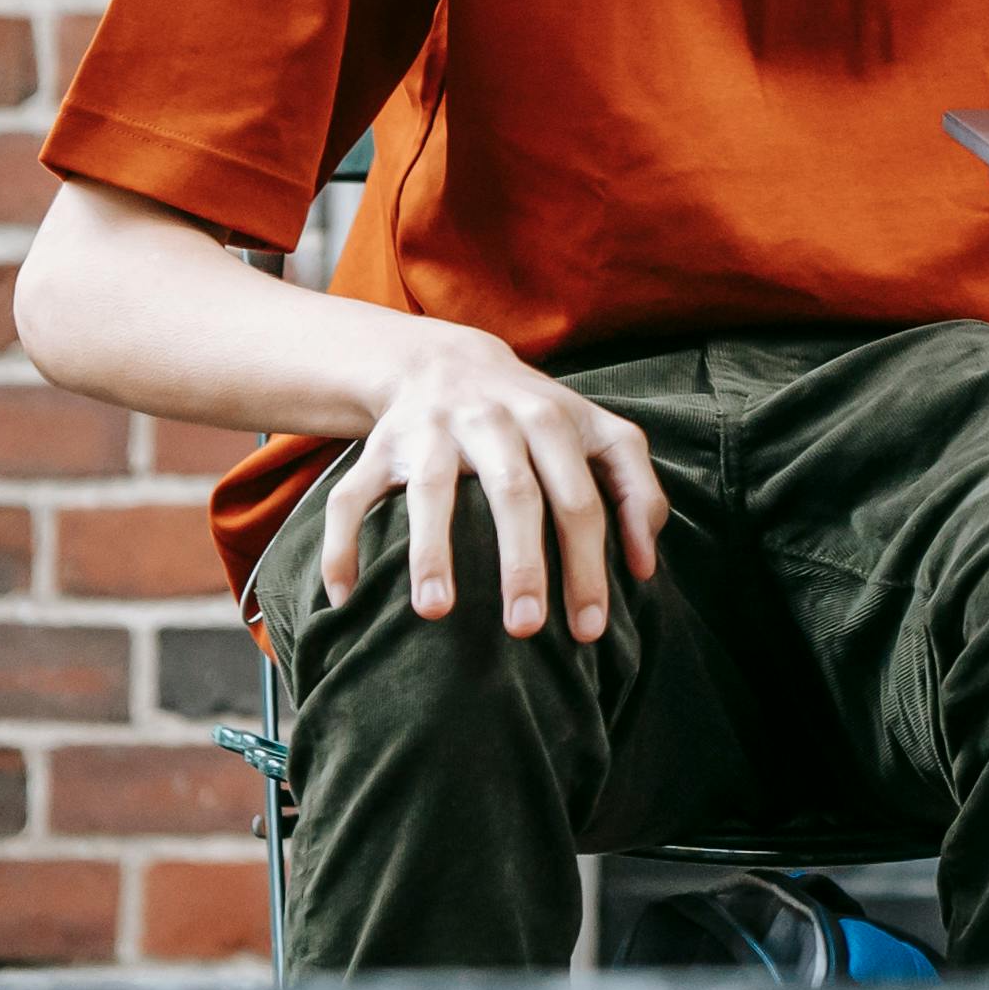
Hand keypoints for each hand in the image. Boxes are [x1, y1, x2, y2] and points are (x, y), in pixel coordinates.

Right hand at [322, 321, 668, 640]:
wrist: (447, 360)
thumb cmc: (539, 417)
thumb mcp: (599, 435)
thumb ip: (636, 492)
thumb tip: (646, 568)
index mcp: (554, 422)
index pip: (580, 499)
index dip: (590, 562)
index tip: (591, 627)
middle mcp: (494, 420)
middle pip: (515, 494)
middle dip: (522, 564)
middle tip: (527, 629)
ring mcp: (432, 431)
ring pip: (431, 492)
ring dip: (432, 552)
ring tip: (436, 614)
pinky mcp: (380, 445)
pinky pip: (352, 497)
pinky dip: (343, 545)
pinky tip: (346, 597)